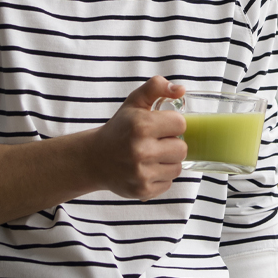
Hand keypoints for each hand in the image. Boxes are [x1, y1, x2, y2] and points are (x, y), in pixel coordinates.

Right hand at [86, 76, 187, 200]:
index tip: (161, 126)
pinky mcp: (142, 190)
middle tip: (156, 142)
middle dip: (172, 144)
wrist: (94, 159)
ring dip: (168, 162)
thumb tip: (181, 89)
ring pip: (177, 167)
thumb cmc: (119, 129)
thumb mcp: (134, 102)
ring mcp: (141, 173)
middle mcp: (140, 150)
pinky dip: (160, 177)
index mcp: (141, 126)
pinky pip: (169, 183)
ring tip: (151, 156)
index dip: (173, 124)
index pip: (181, 124)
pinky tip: (146, 169)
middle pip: (182, 149)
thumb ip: (156, 87)